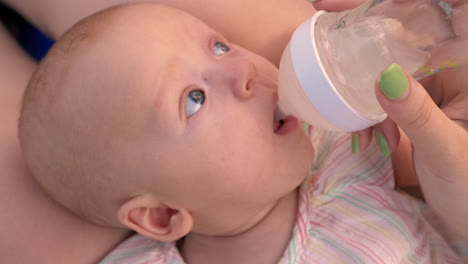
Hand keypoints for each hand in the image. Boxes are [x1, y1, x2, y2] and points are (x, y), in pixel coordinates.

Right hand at [312, 0, 467, 239]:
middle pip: (414, 20)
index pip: (454, 7)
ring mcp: (432, 80)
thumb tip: (383, 76)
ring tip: (341, 70)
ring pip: (393, 51)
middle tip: (328, 11)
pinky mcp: (416, 98)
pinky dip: (367, 96)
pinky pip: (385, 82)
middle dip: (372, 14)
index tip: (370, 1)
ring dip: (364, 61)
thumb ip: (417, 115)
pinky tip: (363, 122)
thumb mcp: (446, 152)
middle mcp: (454, 63)